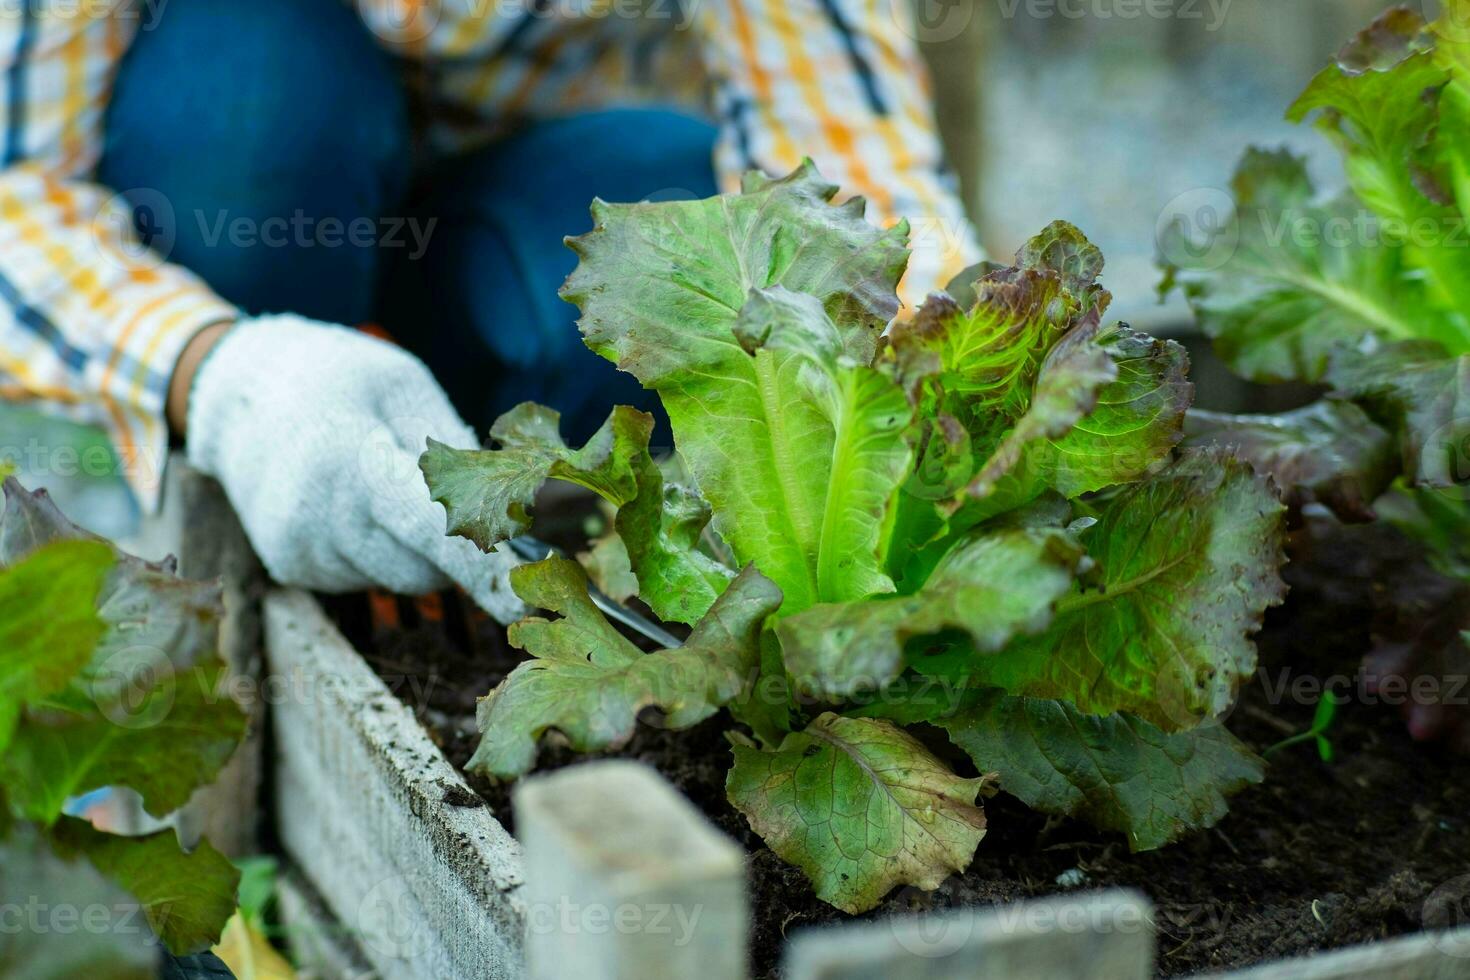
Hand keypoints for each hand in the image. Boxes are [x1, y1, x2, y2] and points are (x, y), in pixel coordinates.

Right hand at [180, 314, 522, 621]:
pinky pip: (368, 577)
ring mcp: (301, 550)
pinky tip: (357, 503)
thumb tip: (515, 513)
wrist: (234, 390)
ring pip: (400, 578)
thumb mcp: (404, 387)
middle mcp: (320, 517)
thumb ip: (456, 451)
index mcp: (352, 460)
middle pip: (424, 569)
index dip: (485, 569)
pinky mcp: (293, 568)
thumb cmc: (336, 378)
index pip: (431, 529)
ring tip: (386, 485)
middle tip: (464, 502)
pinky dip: (382, 549)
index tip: (529, 604)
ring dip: (416, 546)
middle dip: (456, 548)